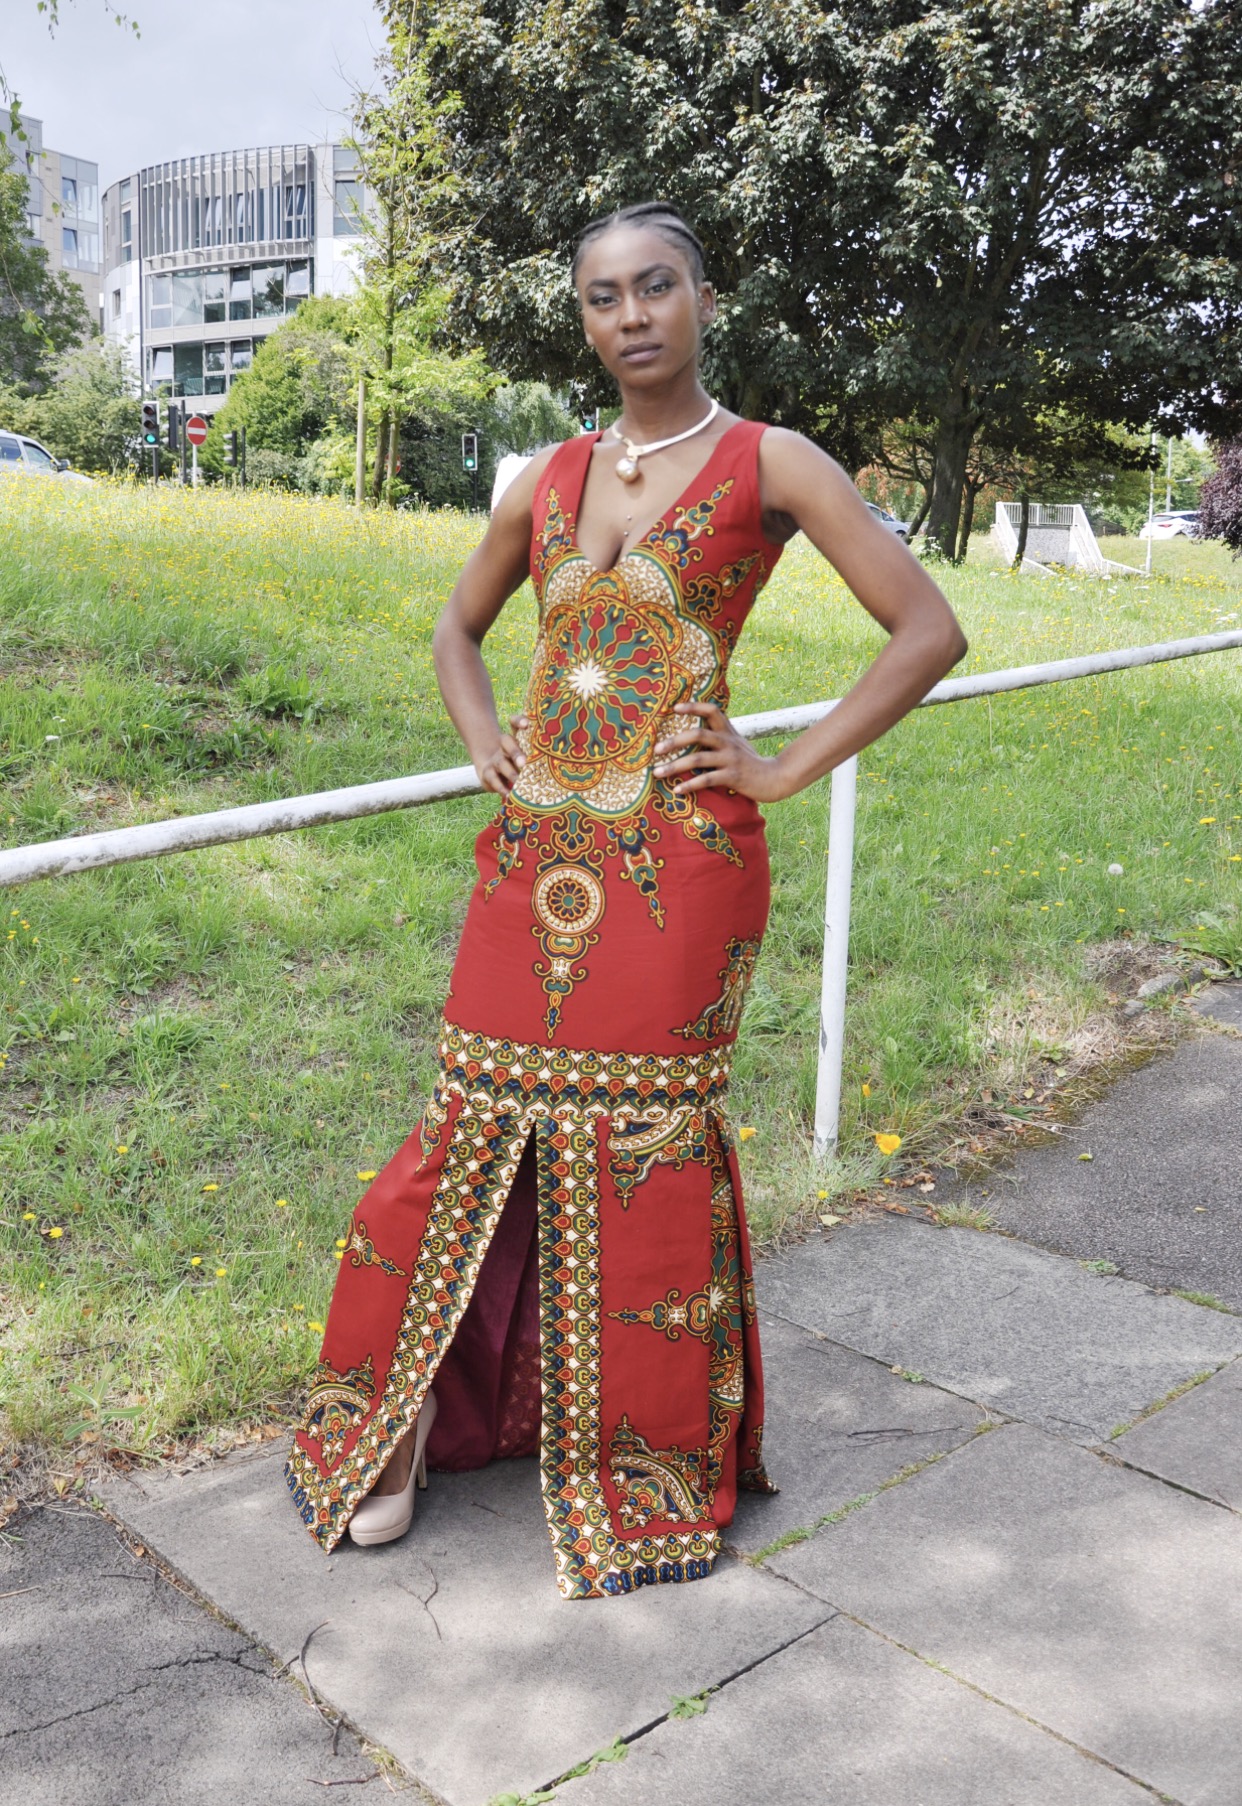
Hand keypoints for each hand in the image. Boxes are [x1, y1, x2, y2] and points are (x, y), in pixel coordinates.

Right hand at [475, 714, 528, 796]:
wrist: (490, 767)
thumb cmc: (516, 762)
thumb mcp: (525, 755)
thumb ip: (535, 752)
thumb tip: (558, 758)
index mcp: (515, 737)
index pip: (515, 723)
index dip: (519, 721)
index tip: (526, 724)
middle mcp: (504, 746)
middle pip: (507, 743)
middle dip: (516, 752)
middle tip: (524, 763)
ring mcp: (495, 760)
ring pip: (502, 764)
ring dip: (511, 773)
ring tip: (519, 782)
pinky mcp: (487, 774)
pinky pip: (494, 781)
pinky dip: (502, 789)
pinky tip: (509, 795)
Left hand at [653, 701, 790, 802]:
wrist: (774, 778)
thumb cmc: (750, 762)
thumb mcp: (737, 744)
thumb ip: (719, 737)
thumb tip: (693, 735)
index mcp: (728, 732)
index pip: (712, 710)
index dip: (693, 706)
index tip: (674, 708)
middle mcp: (728, 742)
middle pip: (698, 734)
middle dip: (674, 741)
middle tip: (656, 749)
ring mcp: (731, 759)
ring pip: (698, 759)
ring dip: (675, 766)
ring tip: (658, 773)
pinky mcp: (733, 777)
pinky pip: (707, 780)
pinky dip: (690, 785)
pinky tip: (677, 790)